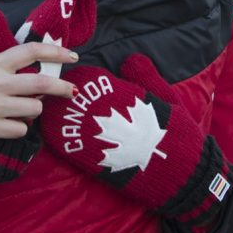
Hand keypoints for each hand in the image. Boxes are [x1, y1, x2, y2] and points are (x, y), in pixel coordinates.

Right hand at [0, 41, 75, 163]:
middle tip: (73, 91)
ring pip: (34, 109)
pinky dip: (20, 128)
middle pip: (41, 83)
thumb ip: (8, 67)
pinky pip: (20, 130)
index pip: (31, 51)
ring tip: (22, 110)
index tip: (72, 56)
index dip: (56, 52)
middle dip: (63, 88)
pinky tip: (8, 124)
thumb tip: (40, 71)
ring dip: (35, 111)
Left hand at [40, 55, 232, 232]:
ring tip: (51, 111)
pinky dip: (62, 141)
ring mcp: (106, 142)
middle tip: (54, 92)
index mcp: (129, 99)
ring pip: (72, 124)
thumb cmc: (177, 133)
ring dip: (59, 117)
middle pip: (78, 102)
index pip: (96, 82)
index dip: (82, 78)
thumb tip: (130, 59)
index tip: (76, 76)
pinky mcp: (102, 164)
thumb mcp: (166, 99)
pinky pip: (75, 150)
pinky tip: (54, 136)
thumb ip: (146, 77)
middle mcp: (114, 119)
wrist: (182, 172)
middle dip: (64, 96)